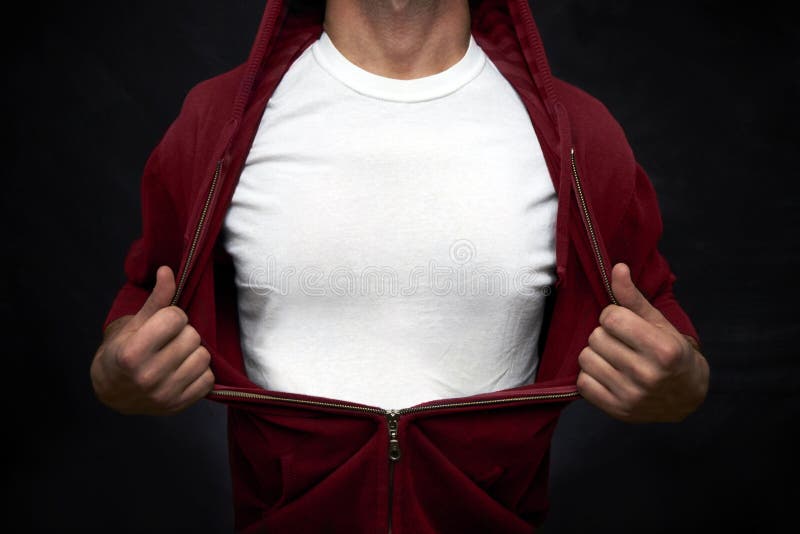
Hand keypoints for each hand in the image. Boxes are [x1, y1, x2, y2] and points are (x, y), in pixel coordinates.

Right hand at [90, 265, 214, 414]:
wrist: (113, 391)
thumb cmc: (122, 351)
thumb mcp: (135, 323)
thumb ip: (156, 299)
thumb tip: (168, 270)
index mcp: (132, 353)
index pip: (175, 318)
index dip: (172, 316)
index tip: (163, 322)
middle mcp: (148, 377)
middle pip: (192, 336)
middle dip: (184, 332)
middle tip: (170, 339)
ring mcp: (164, 395)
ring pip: (204, 357)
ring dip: (194, 351)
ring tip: (178, 353)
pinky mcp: (179, 406)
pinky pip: (209, 379)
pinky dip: (200, 372)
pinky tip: (183, 369)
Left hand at [577, 263, 708, 422]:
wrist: (686, 396)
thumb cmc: (671, 353)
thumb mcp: (658, 322)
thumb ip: (633, 298)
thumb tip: (617, 268)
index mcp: (663, 350)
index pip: (611, 318)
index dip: (612, 316)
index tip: (623, 322)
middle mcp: (648, 375)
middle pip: (596, 337)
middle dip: (604, 334)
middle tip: (620, 341)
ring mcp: (632, 396)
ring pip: (586, 358)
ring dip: (595, 353)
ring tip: (612, 356)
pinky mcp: (618, 410)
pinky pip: (583, 383)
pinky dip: (590, 375)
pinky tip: (606, 373)